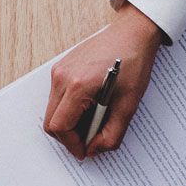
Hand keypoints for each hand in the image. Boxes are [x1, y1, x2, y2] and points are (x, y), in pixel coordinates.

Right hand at [44, 2, 162, 158]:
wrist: (131, 33)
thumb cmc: (133, 63)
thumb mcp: (129, 104)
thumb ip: (112, 133)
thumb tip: (95, 149)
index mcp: (78, 86)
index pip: (61, 127)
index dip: (72, 144)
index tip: (85, 151)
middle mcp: (62, 78)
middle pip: (51, 121)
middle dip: (68, 136)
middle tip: (90, 139)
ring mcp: (58, 71)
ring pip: (52, 111)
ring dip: (69, 122)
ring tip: (94, 121)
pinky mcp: (60, 68)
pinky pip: (56, 98)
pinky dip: (69, 109)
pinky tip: (89, 106)